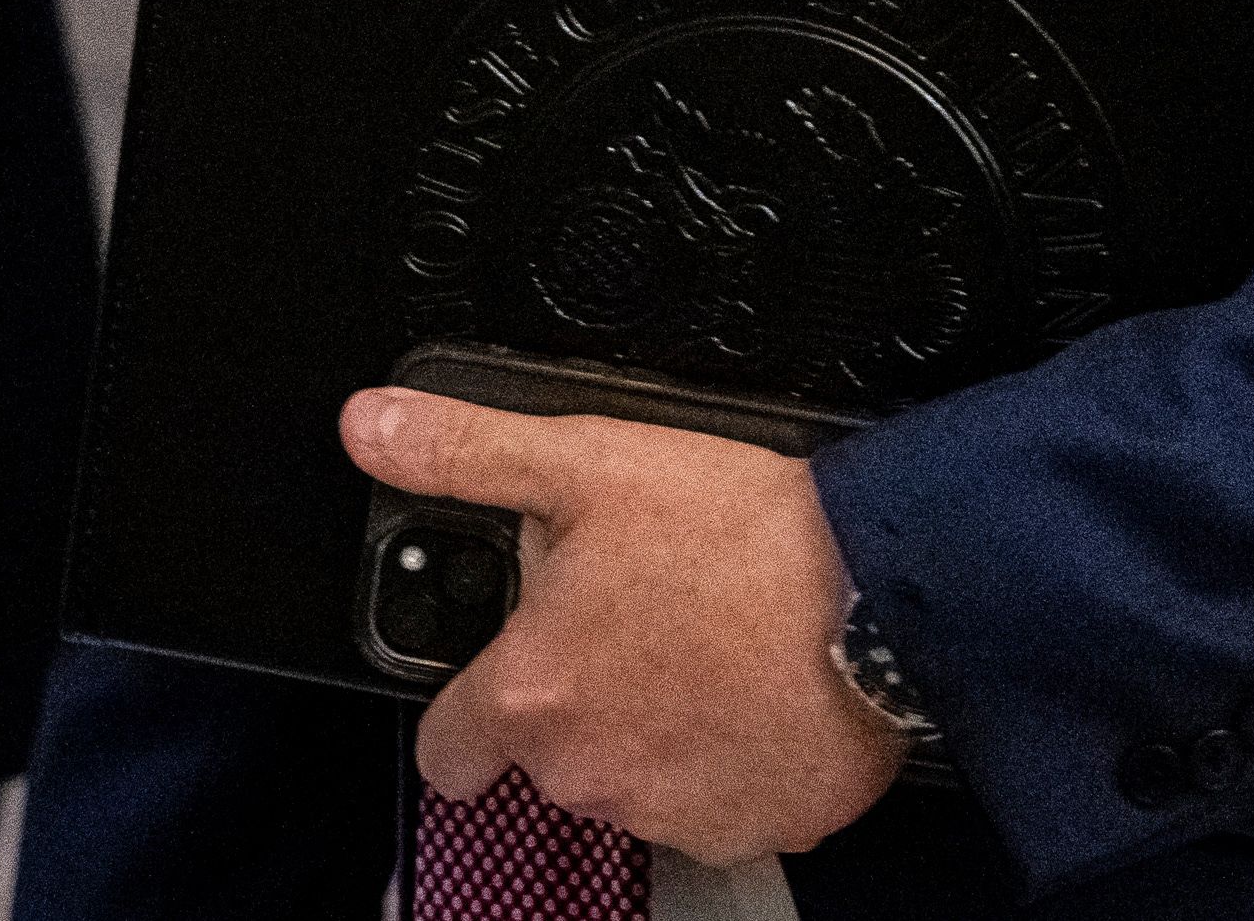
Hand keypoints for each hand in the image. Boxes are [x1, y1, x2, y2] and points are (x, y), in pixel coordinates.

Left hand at [349, 386, 911, 866]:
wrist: (880, 591)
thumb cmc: (742, 533)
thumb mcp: (585, 460)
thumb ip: (464, 454)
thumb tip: (373, 426)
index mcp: (533, 695)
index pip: (446, 752)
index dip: (467, 715)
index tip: (507, 682)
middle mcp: (589, 774)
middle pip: (553, 755)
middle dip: (585, 699)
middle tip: (644, 623)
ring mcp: (672, 812)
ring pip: (636, 779)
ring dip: (657, 733)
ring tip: (711, 649)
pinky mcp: (756, 828)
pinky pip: (722, 804)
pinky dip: (734, 762)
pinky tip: (761, 694)